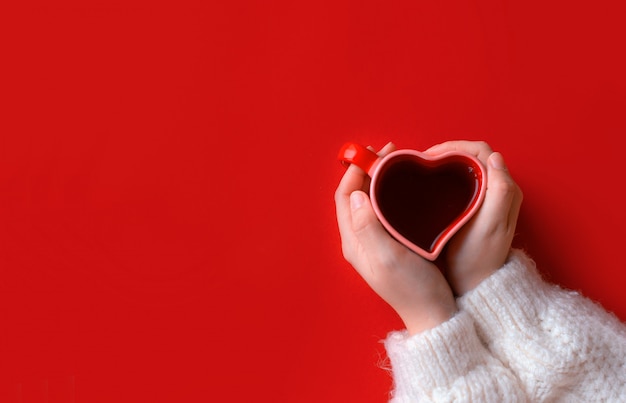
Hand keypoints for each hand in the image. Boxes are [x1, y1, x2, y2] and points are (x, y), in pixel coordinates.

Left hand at [335, 143, 455, 334]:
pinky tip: (406, 188)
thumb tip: (356, 194)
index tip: (374, 153)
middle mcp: (359, 239)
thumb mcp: (388, 257)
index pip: (344, 197)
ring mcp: (373, 242)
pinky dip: (390, 193)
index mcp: (354, 241)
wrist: (433, 313)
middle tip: (390, 153)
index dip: (356, 171)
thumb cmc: (412, 288)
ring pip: (369, 201)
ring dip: (379, 180)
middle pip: (355, 196)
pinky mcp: (389, 243)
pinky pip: (383, 210)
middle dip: (368, 170)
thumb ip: (368, 226)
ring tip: (397, 164)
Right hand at [425, 141, 522, 295]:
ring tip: (423, 171)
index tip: (430, 156)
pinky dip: (445, 178)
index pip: (481, 151)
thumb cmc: (478, 259)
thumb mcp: (490, 227)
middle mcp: (499, 190)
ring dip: (445, 164)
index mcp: (505, 189)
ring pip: (466, 169)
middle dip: (447, 153)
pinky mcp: (475, 209)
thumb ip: (498, 191)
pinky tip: (429, 186)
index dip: (455, 147)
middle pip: (472, 157)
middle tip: (422, 162)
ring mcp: (487, 199)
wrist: (474, 285)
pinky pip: (461, 183)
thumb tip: (495, 158)